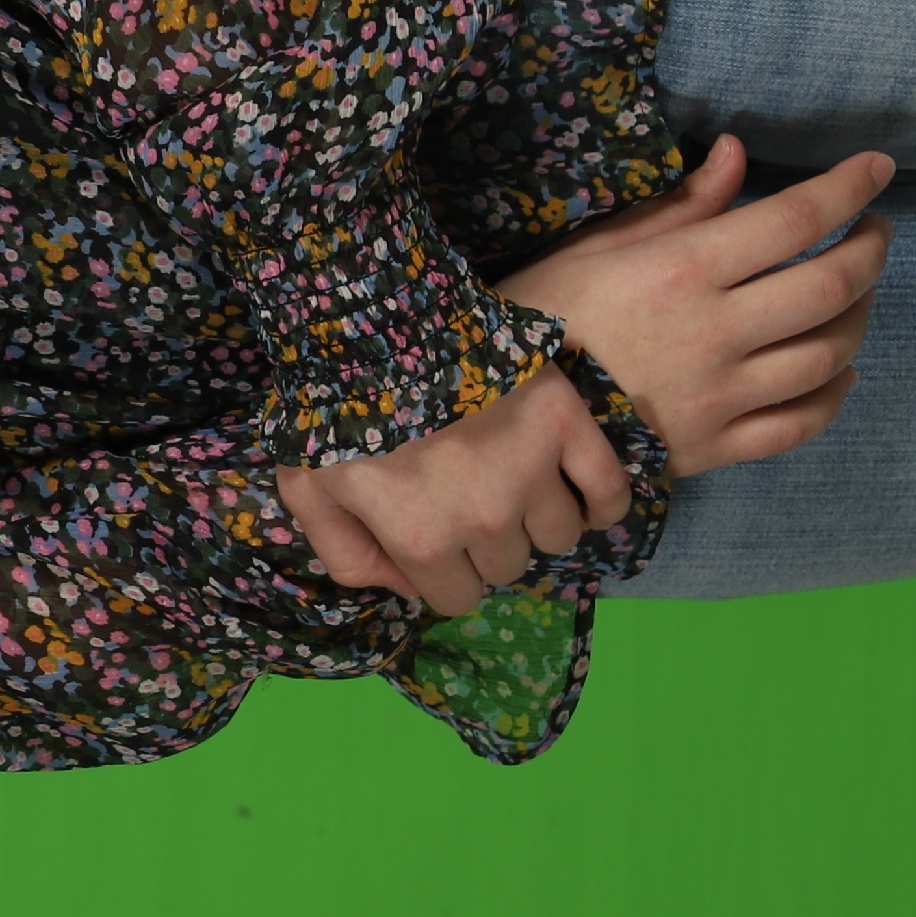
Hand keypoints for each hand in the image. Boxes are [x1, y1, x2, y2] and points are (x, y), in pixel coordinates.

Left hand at [276, 362, 630, 616]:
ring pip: (557, 536)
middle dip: (483, 542)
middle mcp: (485, 519)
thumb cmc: (331, 403)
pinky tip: (578, 492)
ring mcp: (532, 471)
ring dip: (536, 520)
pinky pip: (609, 491)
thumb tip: (403, 588)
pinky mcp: (567, 424)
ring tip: (510, 484)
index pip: (457, 598)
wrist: (374, 318)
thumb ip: (345, 554)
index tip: (432, 536)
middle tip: (463, 497)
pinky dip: (601, 501)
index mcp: (423, 540)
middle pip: (507, 566)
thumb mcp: (306, 487)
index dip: (442, 572)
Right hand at [493, 135, 893, 478]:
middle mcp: (714, 333)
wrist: (498, 417)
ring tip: (853, 294)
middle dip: (871, 249)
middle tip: (873, 230)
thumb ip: (678, 204)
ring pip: (829, 355)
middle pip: (832, 286)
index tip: (877, 169)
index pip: (796, 218)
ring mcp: (720, 396)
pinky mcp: (715, 447)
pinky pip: (801, 423)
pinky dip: (834, 394)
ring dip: (859, 316)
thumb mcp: (596, 246)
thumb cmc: (541, 315)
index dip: (850, 187)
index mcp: (683, 270)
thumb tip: (736, 152)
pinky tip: (837, 371)